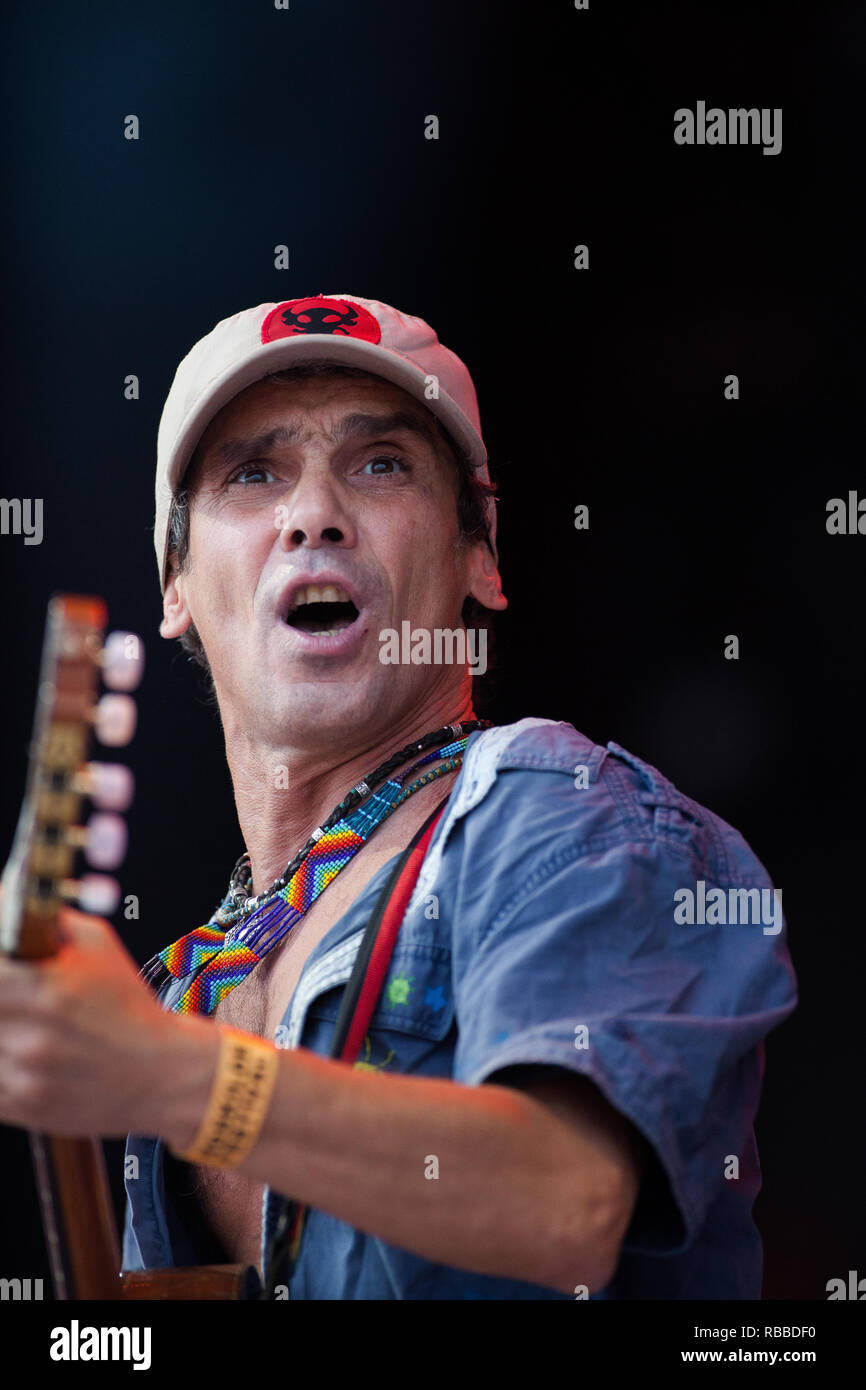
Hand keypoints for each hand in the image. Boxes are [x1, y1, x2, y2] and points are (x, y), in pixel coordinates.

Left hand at [0, 900, 216, 1139]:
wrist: (159, 1074)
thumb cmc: (127, 1007)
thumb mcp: (98, 946)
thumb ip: (49, 920)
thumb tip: (6, 896)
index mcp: (50, 991)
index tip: (2, 965)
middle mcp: (34, 1037)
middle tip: (10, 993)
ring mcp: (25, 1076)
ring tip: (16, 1018)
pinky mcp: (20, 1106)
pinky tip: (18, 1047)